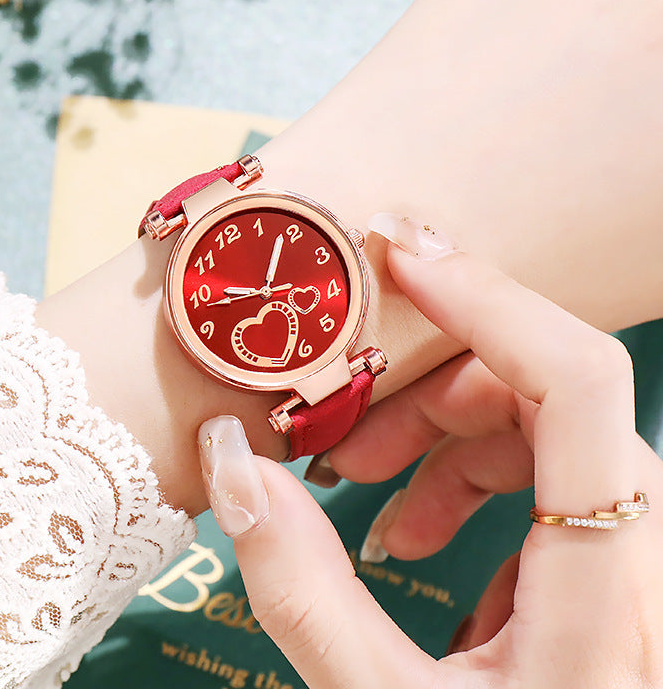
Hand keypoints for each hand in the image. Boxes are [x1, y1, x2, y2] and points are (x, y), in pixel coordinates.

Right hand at [197, 217, 662, 687]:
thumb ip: (302, 588)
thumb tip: (231, 460)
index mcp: (610, 593)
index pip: (579, 381)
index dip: (487, 300)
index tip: (397, 259)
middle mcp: (648, 556)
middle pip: (546, 394)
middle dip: (429, 393)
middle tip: (340, 442)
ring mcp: (637, 558)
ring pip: (546, 428)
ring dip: (444, 437)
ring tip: (368, 494)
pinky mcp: (612, 566)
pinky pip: (549, 475)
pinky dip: (473, 480)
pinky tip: (420, 538)